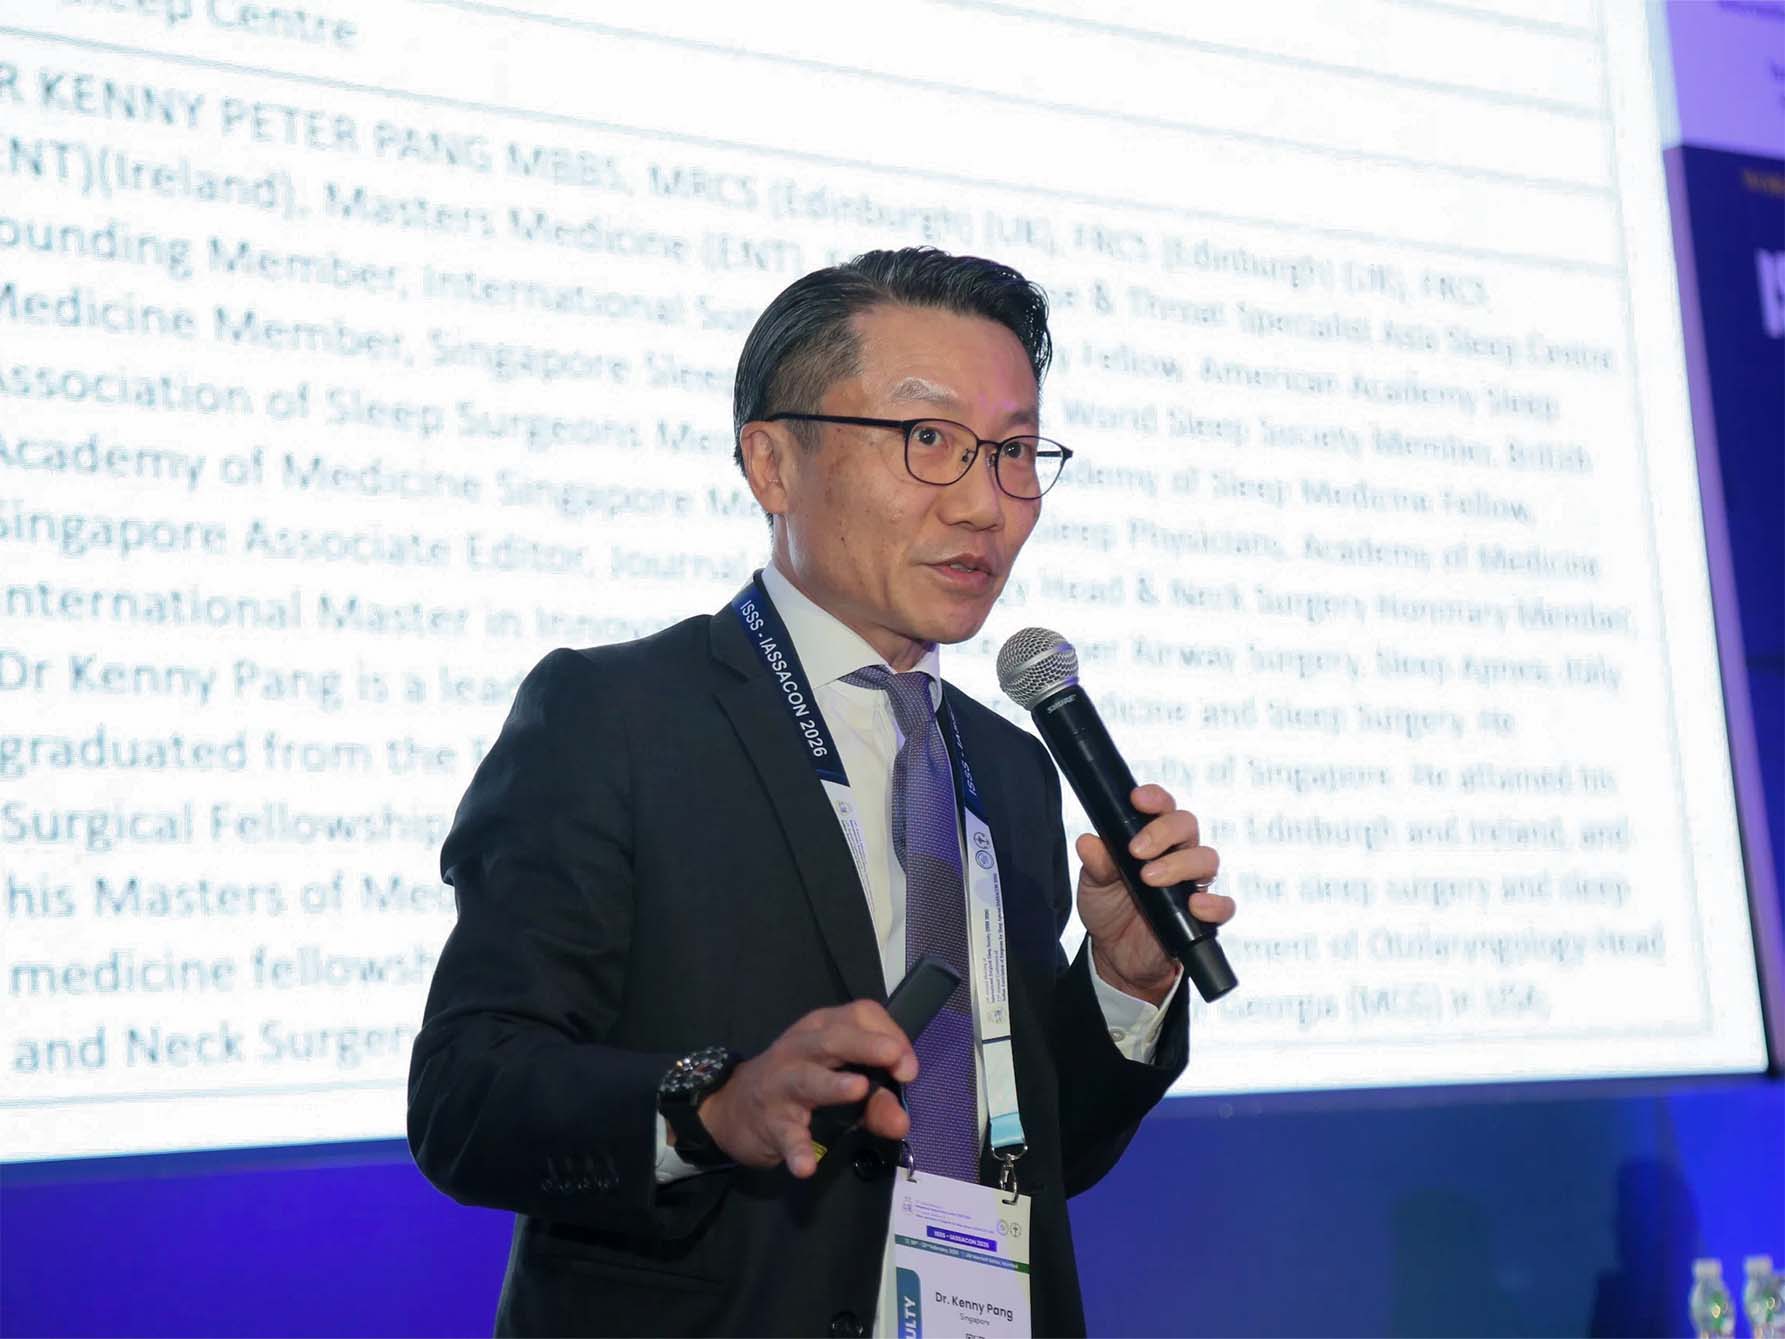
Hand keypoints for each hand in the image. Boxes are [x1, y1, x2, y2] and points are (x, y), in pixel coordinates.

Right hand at [692, 1000, 916, 1178]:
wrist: (732, 1109)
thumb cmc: (796, 1084)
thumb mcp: (835, 1080)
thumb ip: (876, 1101)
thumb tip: (902, 1121)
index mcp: (822, 1029)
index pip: (859, 1014)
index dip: (888, 1033)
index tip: (908, 1066)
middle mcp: (800, 1049)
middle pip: (833, 1039)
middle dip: (866, 1046)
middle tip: (896, 1059)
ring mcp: (781, 1084)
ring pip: (807, 1079)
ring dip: (833, 1084)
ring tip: (858, 1090)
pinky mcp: (769, 1122)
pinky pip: (785, 1134)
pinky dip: (796, 1149)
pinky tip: (807, 1165)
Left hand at [1076, 784, 1234, 1005]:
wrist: (1115, 954)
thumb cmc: (1109, 907)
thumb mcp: (1093, 884)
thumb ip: (1095, 863)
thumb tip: (1088, 842)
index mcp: (1152, 838)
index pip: (1162, 807)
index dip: (1155, 798)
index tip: (1137, 799)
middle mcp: (1177, 854)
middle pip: (1188, 825)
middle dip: (1163, 832)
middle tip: (1137, 851)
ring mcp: (1192, 884)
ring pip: (1207, 858)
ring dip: (1180, 865)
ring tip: (1150, 879)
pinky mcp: (1202, 916)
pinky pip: (1224, 906)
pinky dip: (1214, 904)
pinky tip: (1194, 906)